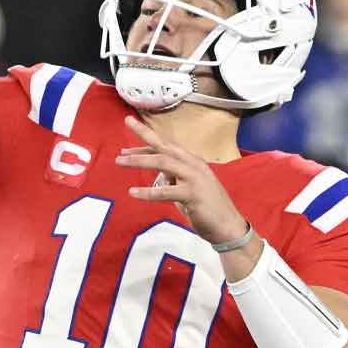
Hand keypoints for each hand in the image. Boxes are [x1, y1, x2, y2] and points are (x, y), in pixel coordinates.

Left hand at [118, 117, 250, 246]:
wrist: (227, 226)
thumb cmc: (206, 207)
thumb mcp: (186, 188)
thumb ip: (173, 179)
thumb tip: (158, 175)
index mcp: (192, 162)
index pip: (167, 147)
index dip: (146, 143)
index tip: (126, 148)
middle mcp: (194, 165)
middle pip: (164, 146)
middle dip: (144, 134)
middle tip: (127, 122)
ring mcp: (194, 178)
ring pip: (163, 163)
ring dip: (139, 160)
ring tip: (120, 161)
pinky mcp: (193, 195)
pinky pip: (166, 191)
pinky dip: (148, 192)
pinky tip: (133, 192)